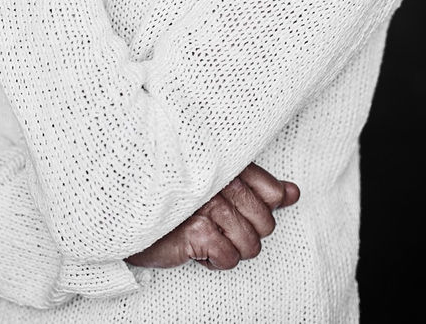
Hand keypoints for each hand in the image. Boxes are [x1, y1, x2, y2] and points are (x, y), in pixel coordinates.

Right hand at [125, 163, 299, 270]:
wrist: (131, 212)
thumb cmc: (178, 200)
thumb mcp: (220, 186)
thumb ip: (258, 188)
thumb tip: (294, 194)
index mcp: (228, 165)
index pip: (271, 191)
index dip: (261, 209)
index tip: (237, 210)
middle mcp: (221, 180)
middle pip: (265, 223)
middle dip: (246, 234)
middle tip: (218, 226)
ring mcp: (209, 205)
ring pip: (250, 245)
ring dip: (229, 249)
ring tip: (206, 236)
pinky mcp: (197, 230)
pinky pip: (229, 259)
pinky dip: (214, 261)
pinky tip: (196, 247)